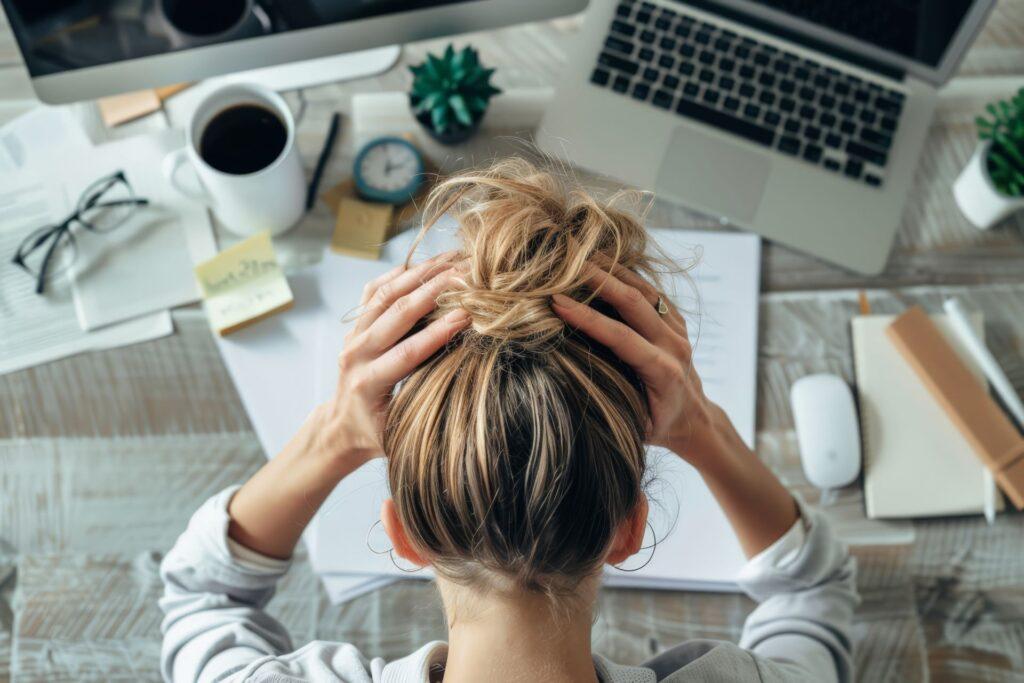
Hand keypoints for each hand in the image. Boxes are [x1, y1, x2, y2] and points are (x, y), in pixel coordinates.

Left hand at [320, 252, 469, 466]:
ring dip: (420, 274)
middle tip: (467, 275)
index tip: (468, 314)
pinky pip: (374, 291)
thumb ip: (423, 415)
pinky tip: (425, 263)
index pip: (407, 352)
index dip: (438, 333)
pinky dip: (399, 273)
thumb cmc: (376, 435)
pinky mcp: (355, 325)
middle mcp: (356, 354)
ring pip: (385, 294)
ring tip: (452, 260)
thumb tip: (463, 400)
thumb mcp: (399, 436)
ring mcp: (353, 335)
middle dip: (434, 291)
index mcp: (367, 383)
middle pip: (396, 312)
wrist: (341, 426)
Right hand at [551, 263, 725, 463]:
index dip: (588, 318)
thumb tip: (566, 383)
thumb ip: (607, 406)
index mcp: (663, 371)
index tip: (557, 302)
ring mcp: (678, 330)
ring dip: (612, 269)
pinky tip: (605, 263)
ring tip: (581, 253)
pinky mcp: (677, 321)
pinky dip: (627, 274)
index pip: (621, 337)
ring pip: (645, 290)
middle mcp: (674, 345)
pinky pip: (651, 291)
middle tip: (564, 264)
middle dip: (598, 280)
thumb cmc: (658, 427)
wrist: (695, 419)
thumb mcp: (633, 427)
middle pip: (634, 302)